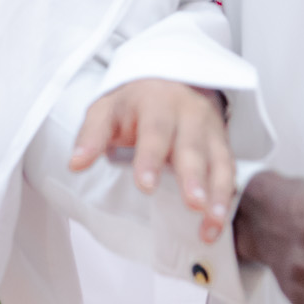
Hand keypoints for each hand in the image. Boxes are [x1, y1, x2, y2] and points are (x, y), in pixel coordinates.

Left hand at [70, 79, 232, 243]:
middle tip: (193, 203)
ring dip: (217, 192)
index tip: (145, 185)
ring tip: (212, 220)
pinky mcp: (221, 145)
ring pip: (217, 160)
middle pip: (192, 146)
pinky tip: (217, 223)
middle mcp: (187, 114)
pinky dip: (225, 198)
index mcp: (155, 103)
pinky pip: (229, 172)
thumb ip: (92, 135)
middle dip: (193, 176)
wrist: (171, 80)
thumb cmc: (133, 103)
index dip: (150, 158)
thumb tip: (75, 163)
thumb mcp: (107, 109)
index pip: (154, 130)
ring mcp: (209, 130)